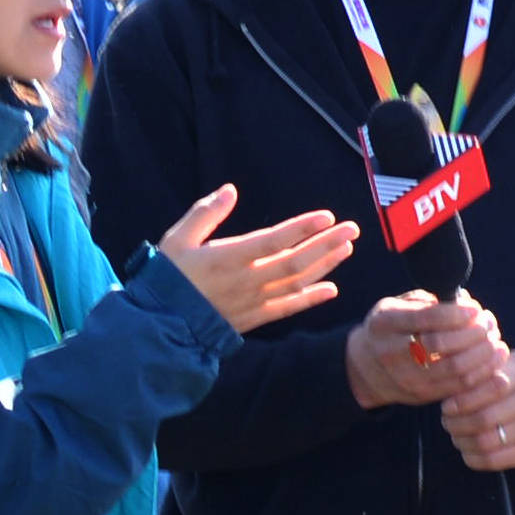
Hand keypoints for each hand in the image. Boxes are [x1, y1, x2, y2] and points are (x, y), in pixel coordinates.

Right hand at [154, 186, 358, 334]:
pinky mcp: (255, 318)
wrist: (162, 324)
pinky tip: (331, 289)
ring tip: (347, 248)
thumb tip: (230, 191)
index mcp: (229, 257)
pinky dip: (310, 299)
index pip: (273, 240)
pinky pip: (288, 308)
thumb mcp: (178, 239)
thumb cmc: (168, 278)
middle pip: (295, 261)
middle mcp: (247, 280)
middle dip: (326, 244)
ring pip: (297, 282)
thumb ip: (205, 213)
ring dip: (325, 265)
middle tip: (352, 229)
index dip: (302, 228)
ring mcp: (254, 301)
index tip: (326, 216)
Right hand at [344, 291, 497, 408]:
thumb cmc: (392, 329)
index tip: (476, 310)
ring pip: (454, 369)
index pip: (426, 318)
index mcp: (386, 323)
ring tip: (494, 341)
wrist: (366, 369)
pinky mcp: (421, 395)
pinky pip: (458, 388)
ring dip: (483, 355)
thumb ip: (430, 303)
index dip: (457, 314)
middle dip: (473, 334)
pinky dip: (482, 373)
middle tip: (488, 324)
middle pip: (441, 345)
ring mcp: (407, 378)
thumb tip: (467, 304)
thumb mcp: (399, 307)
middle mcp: (392, 352)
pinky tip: (493, 360)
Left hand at [444, 348, 514, 472]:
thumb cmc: (514, 387)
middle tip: (447, 422)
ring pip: (485, 441)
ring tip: (456, 435)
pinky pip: (492, 460)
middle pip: (483, 418)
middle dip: (456, 423)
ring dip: (461, 441)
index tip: (446, 406)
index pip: (487, 387)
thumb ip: (476, 371)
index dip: (461, 400)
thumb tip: (447, 384)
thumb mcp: (501, 367)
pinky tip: (468, 450)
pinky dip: (472, 457)